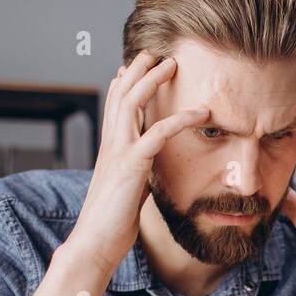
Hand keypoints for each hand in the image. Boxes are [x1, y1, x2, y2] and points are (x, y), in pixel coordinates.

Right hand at [66, 51, 208, 276]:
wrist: (94, 244)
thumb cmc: (112, 224)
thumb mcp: (128, 190)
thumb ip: (136, 174)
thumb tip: (145, 171)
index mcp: (111, 149)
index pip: (116, 106)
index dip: (126, 82)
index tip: (139, 65)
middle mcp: (111, 145)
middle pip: (122, 94)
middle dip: (138, 69)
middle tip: (156, 50)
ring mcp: (118, 153)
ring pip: (131, 102)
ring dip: (152, 80)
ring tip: (171, 63)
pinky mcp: (131, 166)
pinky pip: (157, 134)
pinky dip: (180, 119)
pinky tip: (200, 112)